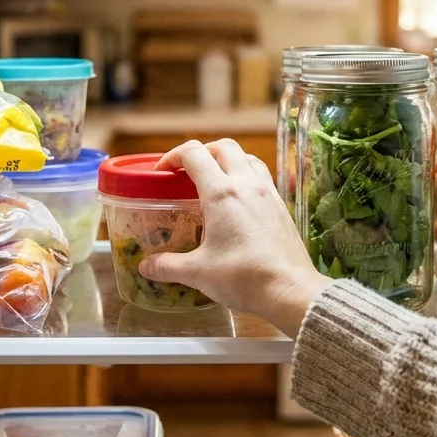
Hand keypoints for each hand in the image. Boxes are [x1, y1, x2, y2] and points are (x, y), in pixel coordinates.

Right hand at [139, 139, 333, 337]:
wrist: (290, 289)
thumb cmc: (243, 277)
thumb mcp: (197, 272)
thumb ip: (167, 266)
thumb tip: (146, 267)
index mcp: (221, 193)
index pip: (194, 154)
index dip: (173, 156)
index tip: (163, 171)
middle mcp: (246, 184)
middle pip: (224, 147)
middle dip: (202, 151)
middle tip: (188, 170)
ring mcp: (268, 193)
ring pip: (248, 157)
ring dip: (229, 159)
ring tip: (216, 179)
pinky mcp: (281, 207)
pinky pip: (263, 177)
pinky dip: (247, 177)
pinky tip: (241, 200)